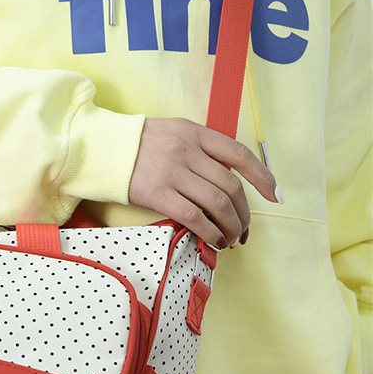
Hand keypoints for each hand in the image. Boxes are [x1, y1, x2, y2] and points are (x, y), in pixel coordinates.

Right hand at [128, 118, 282, 248]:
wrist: (99, 149)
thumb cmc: (137, 146)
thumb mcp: (172, 133)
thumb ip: (199, 150)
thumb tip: (226, 182)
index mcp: (194, 132)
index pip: (239, 154)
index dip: (263, 177)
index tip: (275, 196)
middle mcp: (187, 150)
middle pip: (231, 185)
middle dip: (244, 213)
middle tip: (244, 230)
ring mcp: (172, 171)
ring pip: (217, 203)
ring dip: (231, 226)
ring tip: (231, 240)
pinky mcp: (156, 193)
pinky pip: (194, 216)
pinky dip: (210, 231)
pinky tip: (214, 240)